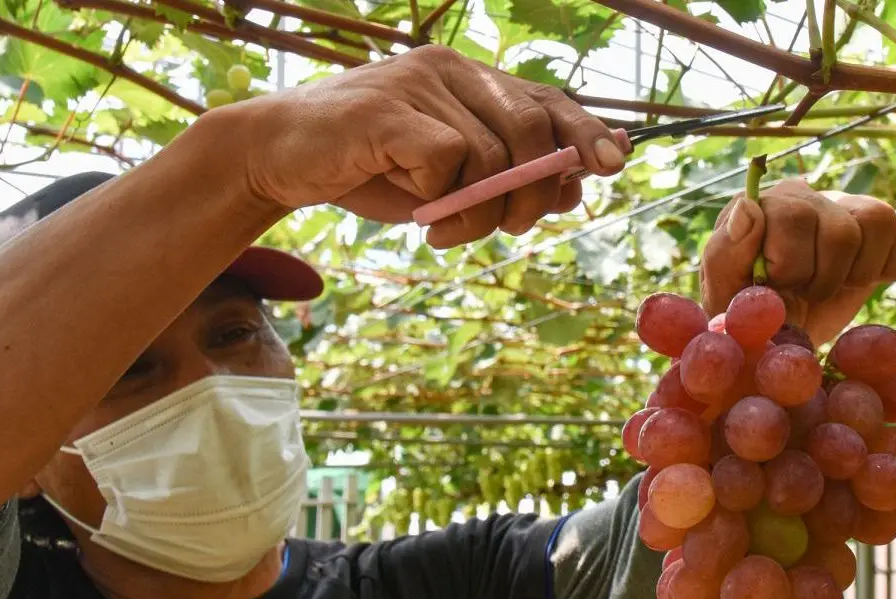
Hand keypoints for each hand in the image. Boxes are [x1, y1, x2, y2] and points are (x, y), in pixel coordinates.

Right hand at [229, 45, 623, 247]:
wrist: (282, 159)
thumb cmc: (372, 170)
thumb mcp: (451, 182)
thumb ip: (507, 179)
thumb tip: (573, 186)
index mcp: (472, 82)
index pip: (547, 100)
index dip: (585, 132)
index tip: (613, 164)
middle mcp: (451, 71)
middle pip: (531, 130)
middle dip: (532, 194)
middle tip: (509, 229)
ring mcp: (417, 83)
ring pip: (490, 157)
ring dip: (478, 212)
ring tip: (444, 231)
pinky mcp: (386, 108)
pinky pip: (445, 160)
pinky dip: (439, 198)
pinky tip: (416, 211)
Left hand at [700, 178, 895, 344]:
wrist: (777, 333)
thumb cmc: (744, 310)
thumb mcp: (723, 290)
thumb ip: (727, 250)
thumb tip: (749, 207)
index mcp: (764, 204)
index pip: (796, 217)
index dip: (791, 267)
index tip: (774, 288)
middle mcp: (806, 196)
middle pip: (843, 230)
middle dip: (823, 280)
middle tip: (802, 293)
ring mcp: (844, 208)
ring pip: (879, 220)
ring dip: (858, 272)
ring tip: (829, 286)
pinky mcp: (877, 229)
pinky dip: (891, 264)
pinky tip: (858, 279)